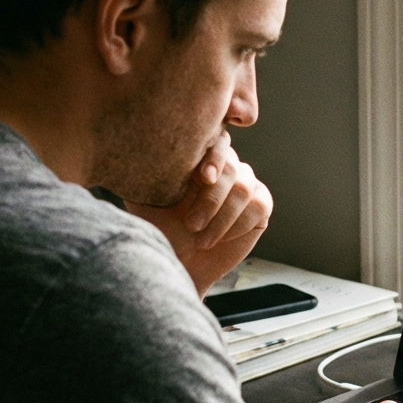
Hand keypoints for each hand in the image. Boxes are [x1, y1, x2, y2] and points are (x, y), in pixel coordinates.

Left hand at [125, 136, 271, 296]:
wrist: (179, 262)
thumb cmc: (160, 228)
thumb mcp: (145, 198)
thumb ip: (146, 172)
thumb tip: (141, 145)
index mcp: (200, 158)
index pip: (216, 140)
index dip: (213, 156)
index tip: (202, 178)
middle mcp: (226, 167)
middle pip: (231, 168)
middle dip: (211, 199)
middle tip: (191, 224)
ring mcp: (246, 184)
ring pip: (243, 188)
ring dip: (221, 217)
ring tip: (201, 239)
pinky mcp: (260, 206)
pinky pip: (258, 206)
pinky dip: (238, 224)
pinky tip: (221, 238)